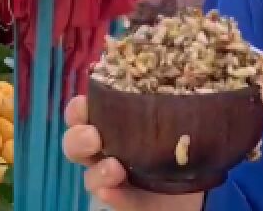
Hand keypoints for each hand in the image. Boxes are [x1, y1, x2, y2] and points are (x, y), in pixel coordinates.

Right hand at [62, 96, 204, 210]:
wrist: (188, 180)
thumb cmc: (173, 138)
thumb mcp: (170, 114)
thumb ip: (166, 98)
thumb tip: (180, 65)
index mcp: (108, 122)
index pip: (82, 112)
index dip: (78, 108)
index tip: (86, 104)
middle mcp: (103, 150)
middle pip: (75, 142)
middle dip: (78, 138)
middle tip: (94, 137)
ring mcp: (109, 177)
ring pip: (89, 174)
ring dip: (97, 170)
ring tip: (115, 168)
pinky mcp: (122, 200)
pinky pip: (110, 198)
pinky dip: (110, 193)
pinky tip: (114, 191)